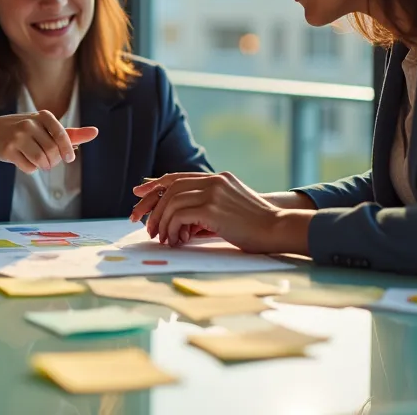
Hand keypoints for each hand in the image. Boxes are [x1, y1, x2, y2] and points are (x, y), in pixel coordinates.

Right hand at [0, 112, 98, 172]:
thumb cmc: (26, 129)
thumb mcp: (46, 127)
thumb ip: (71, 133)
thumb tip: (95, 132)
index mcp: (42, 116)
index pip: (61, 135)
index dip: (67, 150)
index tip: (69, 159)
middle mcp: (29, 124)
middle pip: (52, 151)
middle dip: (54, 160)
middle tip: (49, 159)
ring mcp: (17, 136)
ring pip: (41, 160)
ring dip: (44, 166)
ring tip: (39, 161)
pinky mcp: (8, 150)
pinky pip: (29, 167)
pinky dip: (31, 168)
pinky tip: (24, 160)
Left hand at [129, 172, 312, 254]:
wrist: (278, 228)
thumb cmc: (256, 226)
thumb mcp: (231, 208)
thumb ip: (208, 207)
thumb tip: (180, 221)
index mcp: (219, 178)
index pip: (178, 177)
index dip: (155, 185)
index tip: (138, 194)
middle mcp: (214, 181)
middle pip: (170, 188)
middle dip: (153, 207)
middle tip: (146, 227)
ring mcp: (214, 192)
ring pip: (172, 202)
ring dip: (162, 222)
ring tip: (163, 238)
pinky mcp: (212, 209)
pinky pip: (179, 215)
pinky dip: (172, 228)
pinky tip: (176, 240)